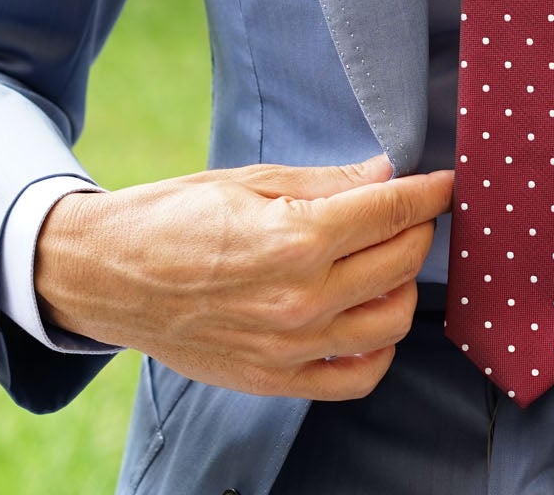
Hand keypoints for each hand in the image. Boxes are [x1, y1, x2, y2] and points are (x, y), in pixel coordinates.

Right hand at [35, 155, 453, 399]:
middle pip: (401, 262)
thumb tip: (388, 174)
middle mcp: (302, 298)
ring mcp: (292, 347)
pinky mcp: (276, 379)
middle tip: (410, 213)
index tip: (447, 184)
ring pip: (393, 321)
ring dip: (404, 286)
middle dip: (419, 230)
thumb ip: (327, 183)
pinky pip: (357, 376)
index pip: (392, 212)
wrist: (106, 277)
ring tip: (388, 261)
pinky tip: (369, 316)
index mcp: (296, 237)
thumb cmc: (173, 218)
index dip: (429, 193)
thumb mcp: (249, 180)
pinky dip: (379, 349)